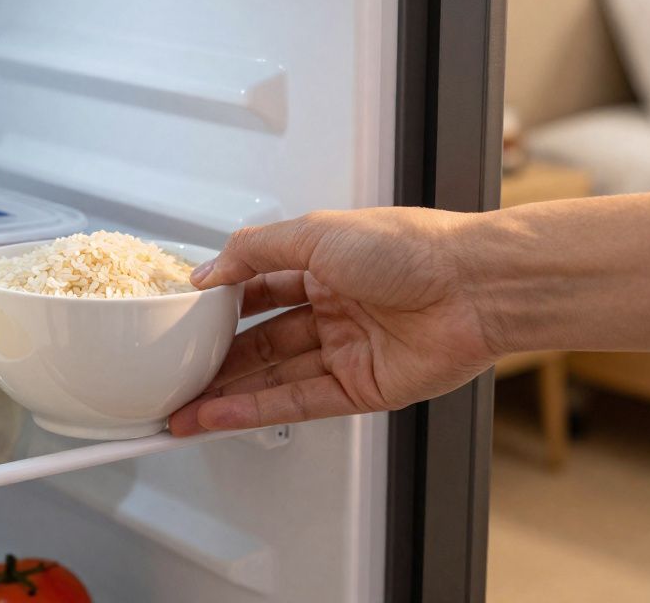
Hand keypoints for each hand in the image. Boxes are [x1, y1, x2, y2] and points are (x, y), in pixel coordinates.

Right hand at [169, 208, 499, 435]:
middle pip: (261, 339)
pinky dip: (256, 410)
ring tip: (183, 407)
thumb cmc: (411, 248)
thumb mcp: (315, 234)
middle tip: (173, 374)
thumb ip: (254, 252)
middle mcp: (335, 308)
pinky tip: (220, 415)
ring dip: (227, 392)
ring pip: (274, 375)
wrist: (475, 287)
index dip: (219, 306)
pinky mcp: (362, 390)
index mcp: (324, 265)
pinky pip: (298, 402)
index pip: (257, 288)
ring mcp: (347, 351)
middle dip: (216, 359)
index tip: (182, 319)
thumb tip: (208, 271)